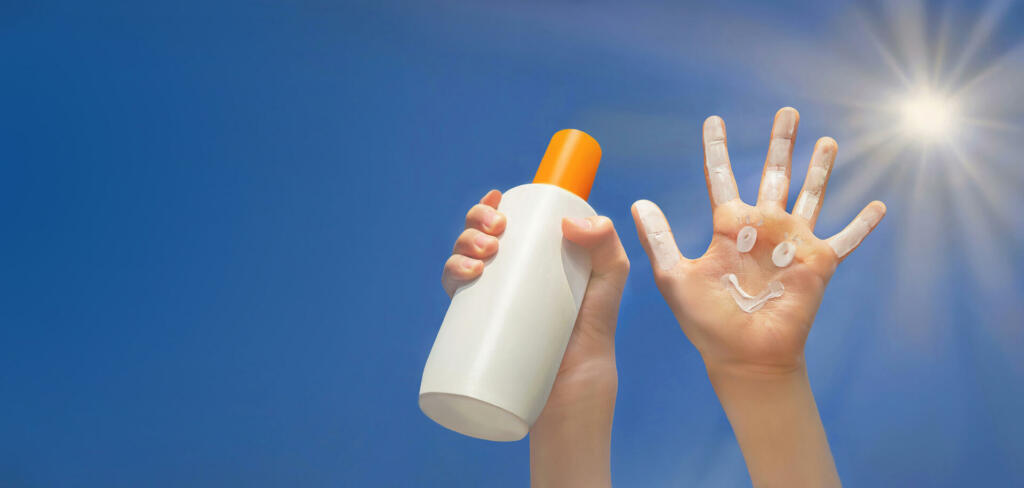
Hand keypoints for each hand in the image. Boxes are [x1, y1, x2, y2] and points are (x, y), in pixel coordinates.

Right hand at [442, 189, 628, 487]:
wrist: (572, 383)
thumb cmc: (592, 329)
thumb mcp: (609, 278)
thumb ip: (607, 243)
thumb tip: (569, 223)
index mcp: (529, 258)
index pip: (503, 223)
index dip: (490, 206)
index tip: (498, 200)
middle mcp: (504, 276)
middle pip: (478, 235)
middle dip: (476, 221)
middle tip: (497, 231)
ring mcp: (489, 300)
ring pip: (460, 259)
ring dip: (462, 245)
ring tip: (485, 256)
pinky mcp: (476, 327)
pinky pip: (453, 293)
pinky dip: (451, 275)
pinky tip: (465, 274)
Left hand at [630, 107, 884, 375]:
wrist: (744, 355)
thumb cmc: (707, 321)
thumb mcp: (675, 276)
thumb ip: (660, 239)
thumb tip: (637, 202)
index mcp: (729, 227)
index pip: (721, 177)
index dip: (717, 149)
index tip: (714, 120)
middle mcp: (763, 228)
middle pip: (774, 174)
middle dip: (782, 143)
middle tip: (787, 110)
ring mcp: (793, 243)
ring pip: (811, 194)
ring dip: (821, 168)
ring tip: (829, 139)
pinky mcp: (818, 263)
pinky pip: (846, 238)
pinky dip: (863, 224)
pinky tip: (879, 204)